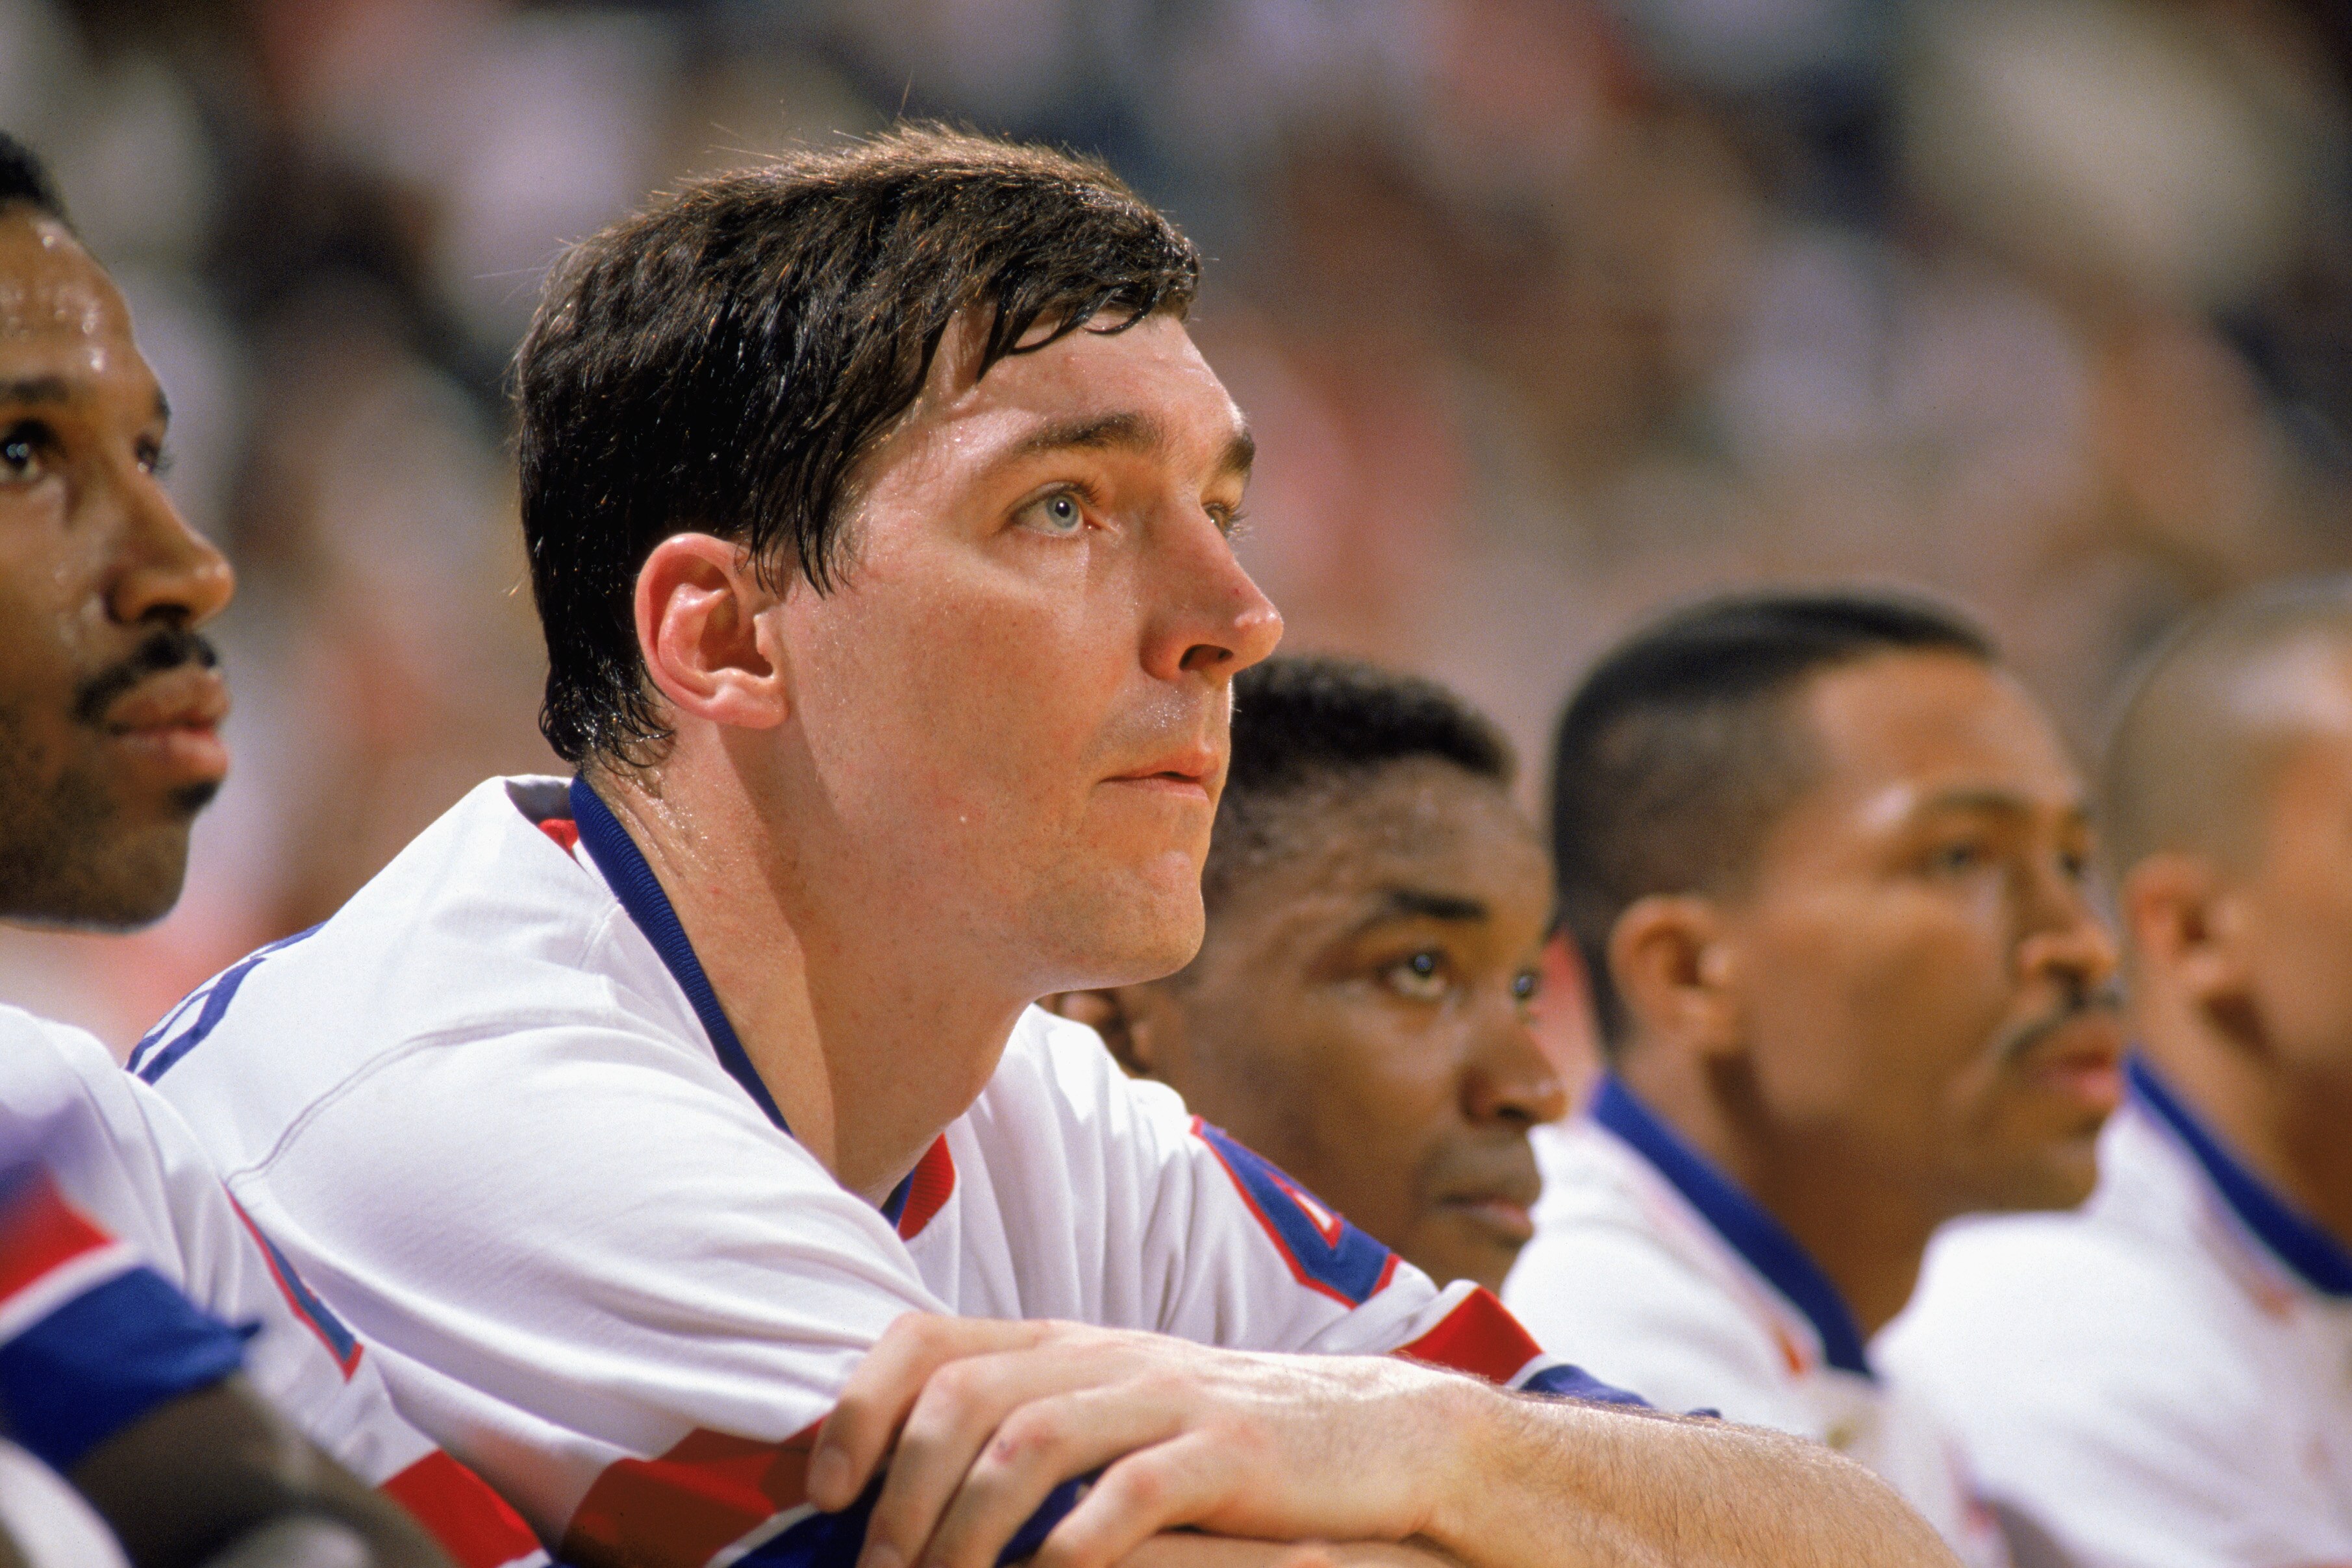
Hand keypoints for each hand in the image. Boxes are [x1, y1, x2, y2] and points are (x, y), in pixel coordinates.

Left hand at [805, 1315, 1479, 1567]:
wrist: (1376, 1435)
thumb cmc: (1223, 1447)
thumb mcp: (1116, 1419)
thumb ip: (1024, 1439)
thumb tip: (901, 1502)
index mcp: (1064, 1345)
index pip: (929, 1341)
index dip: (858, 1408)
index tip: (822, 1493)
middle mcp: (1102, 1357)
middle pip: (962, 1398)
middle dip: (899, 1495)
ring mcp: (1165, 1399)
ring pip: (1029, 1442)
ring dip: (963, 1529)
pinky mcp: (1227, 1454)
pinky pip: (1131, 1493)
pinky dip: (1071, 1547)